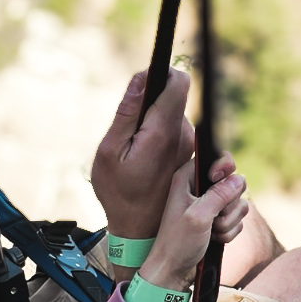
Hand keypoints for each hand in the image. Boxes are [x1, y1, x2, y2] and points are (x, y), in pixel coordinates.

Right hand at [90, 69, 195, 241]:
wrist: (140, 228)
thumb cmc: (118, 193)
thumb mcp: (111, 150)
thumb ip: (128, 111)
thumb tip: (142, 76)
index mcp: (164, 132)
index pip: (178, 82)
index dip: (162, 73)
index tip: (146, 79)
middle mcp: (183, 136)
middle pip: (172, 97)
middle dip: (150, 103)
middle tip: (130, 132)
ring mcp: (189, 147)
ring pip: (172, 114)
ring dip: (154, 122)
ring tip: (136, 151)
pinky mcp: (189, 155)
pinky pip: (175, 130)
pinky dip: (159, 136)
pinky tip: (147, 158)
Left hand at [143, 153, 247, 293]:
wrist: (173, 270)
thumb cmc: (178, 243)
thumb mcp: (198, 216)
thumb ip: (219, 195)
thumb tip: (240, 179)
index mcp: (187, 178)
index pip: (215, 158)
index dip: (223, 167)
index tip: (218, 179)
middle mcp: (199, 188)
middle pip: (233, 182)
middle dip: (229, 204)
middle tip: (214, 218)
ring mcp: (210, 205)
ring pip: (238, 203)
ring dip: (229, 222)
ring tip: (212, 232)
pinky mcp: (218, 220)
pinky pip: (237, 220)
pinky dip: (229, 232)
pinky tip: (215, 239)